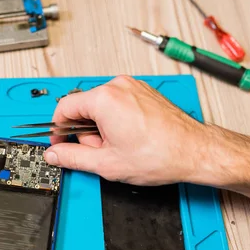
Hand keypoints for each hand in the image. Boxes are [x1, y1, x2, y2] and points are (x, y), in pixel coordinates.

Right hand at [43, 75, 211, 184]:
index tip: (60, 143)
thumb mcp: (106, 163)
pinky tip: (131, 139)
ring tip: (121, 147)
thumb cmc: (160, 154)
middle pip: (84, 107)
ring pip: (101, 107)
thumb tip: (55, 154)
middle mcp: (119, 86)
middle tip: (102, 152)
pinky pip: (119, 104)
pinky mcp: (144, 93)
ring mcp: (134, 87)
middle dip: (87, 133)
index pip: (64, 108)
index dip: (58, 129)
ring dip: (103, 128)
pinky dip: (117, 122)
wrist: (194, 151)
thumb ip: (72, 158)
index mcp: (104, 99)